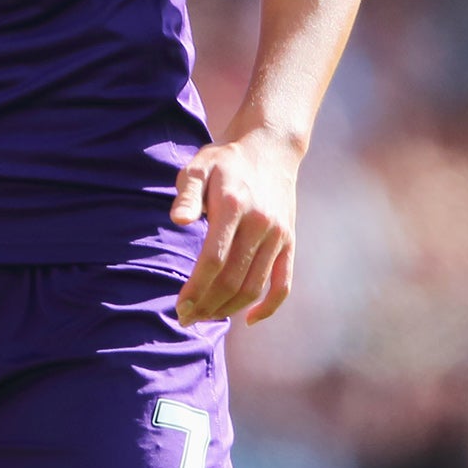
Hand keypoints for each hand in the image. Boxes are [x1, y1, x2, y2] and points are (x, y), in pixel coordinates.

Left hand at [169, 127, 300, 326]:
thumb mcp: (197, 167)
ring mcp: (277, 235)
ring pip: (254, 286)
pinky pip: (283, 283)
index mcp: (233, 205)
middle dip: (208, 304)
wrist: (268, 148)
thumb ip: (186, 194)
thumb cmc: (223, 160)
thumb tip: (178, 220)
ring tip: (206, 317)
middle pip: (233, 278)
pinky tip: (249, 319)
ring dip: (229, 308)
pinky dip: (269, 306)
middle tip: (186, 318)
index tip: (180, 306)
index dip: (196, 288)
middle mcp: (260, 224)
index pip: (213, 258)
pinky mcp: (289, 242)